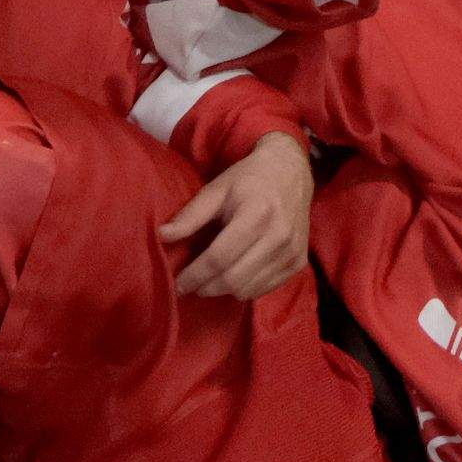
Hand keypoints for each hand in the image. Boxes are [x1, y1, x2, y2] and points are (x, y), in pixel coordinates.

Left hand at [159, 131, 312, 298]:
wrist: (292, 171)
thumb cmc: (249, 179)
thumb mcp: (217, 189)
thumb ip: (191, 215)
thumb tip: (162, 236)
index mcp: (256, 213)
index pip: (219, 257)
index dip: (195, 275)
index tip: (178, 283)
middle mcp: (279, 235)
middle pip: (234, 279)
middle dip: (206, 287)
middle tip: (191, 285)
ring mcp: (292, 251)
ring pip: (248, 289)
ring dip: (224, 290)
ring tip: (211, 279)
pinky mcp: (299, 262)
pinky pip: (264, 289)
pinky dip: (245, 288)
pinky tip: (235, 275)